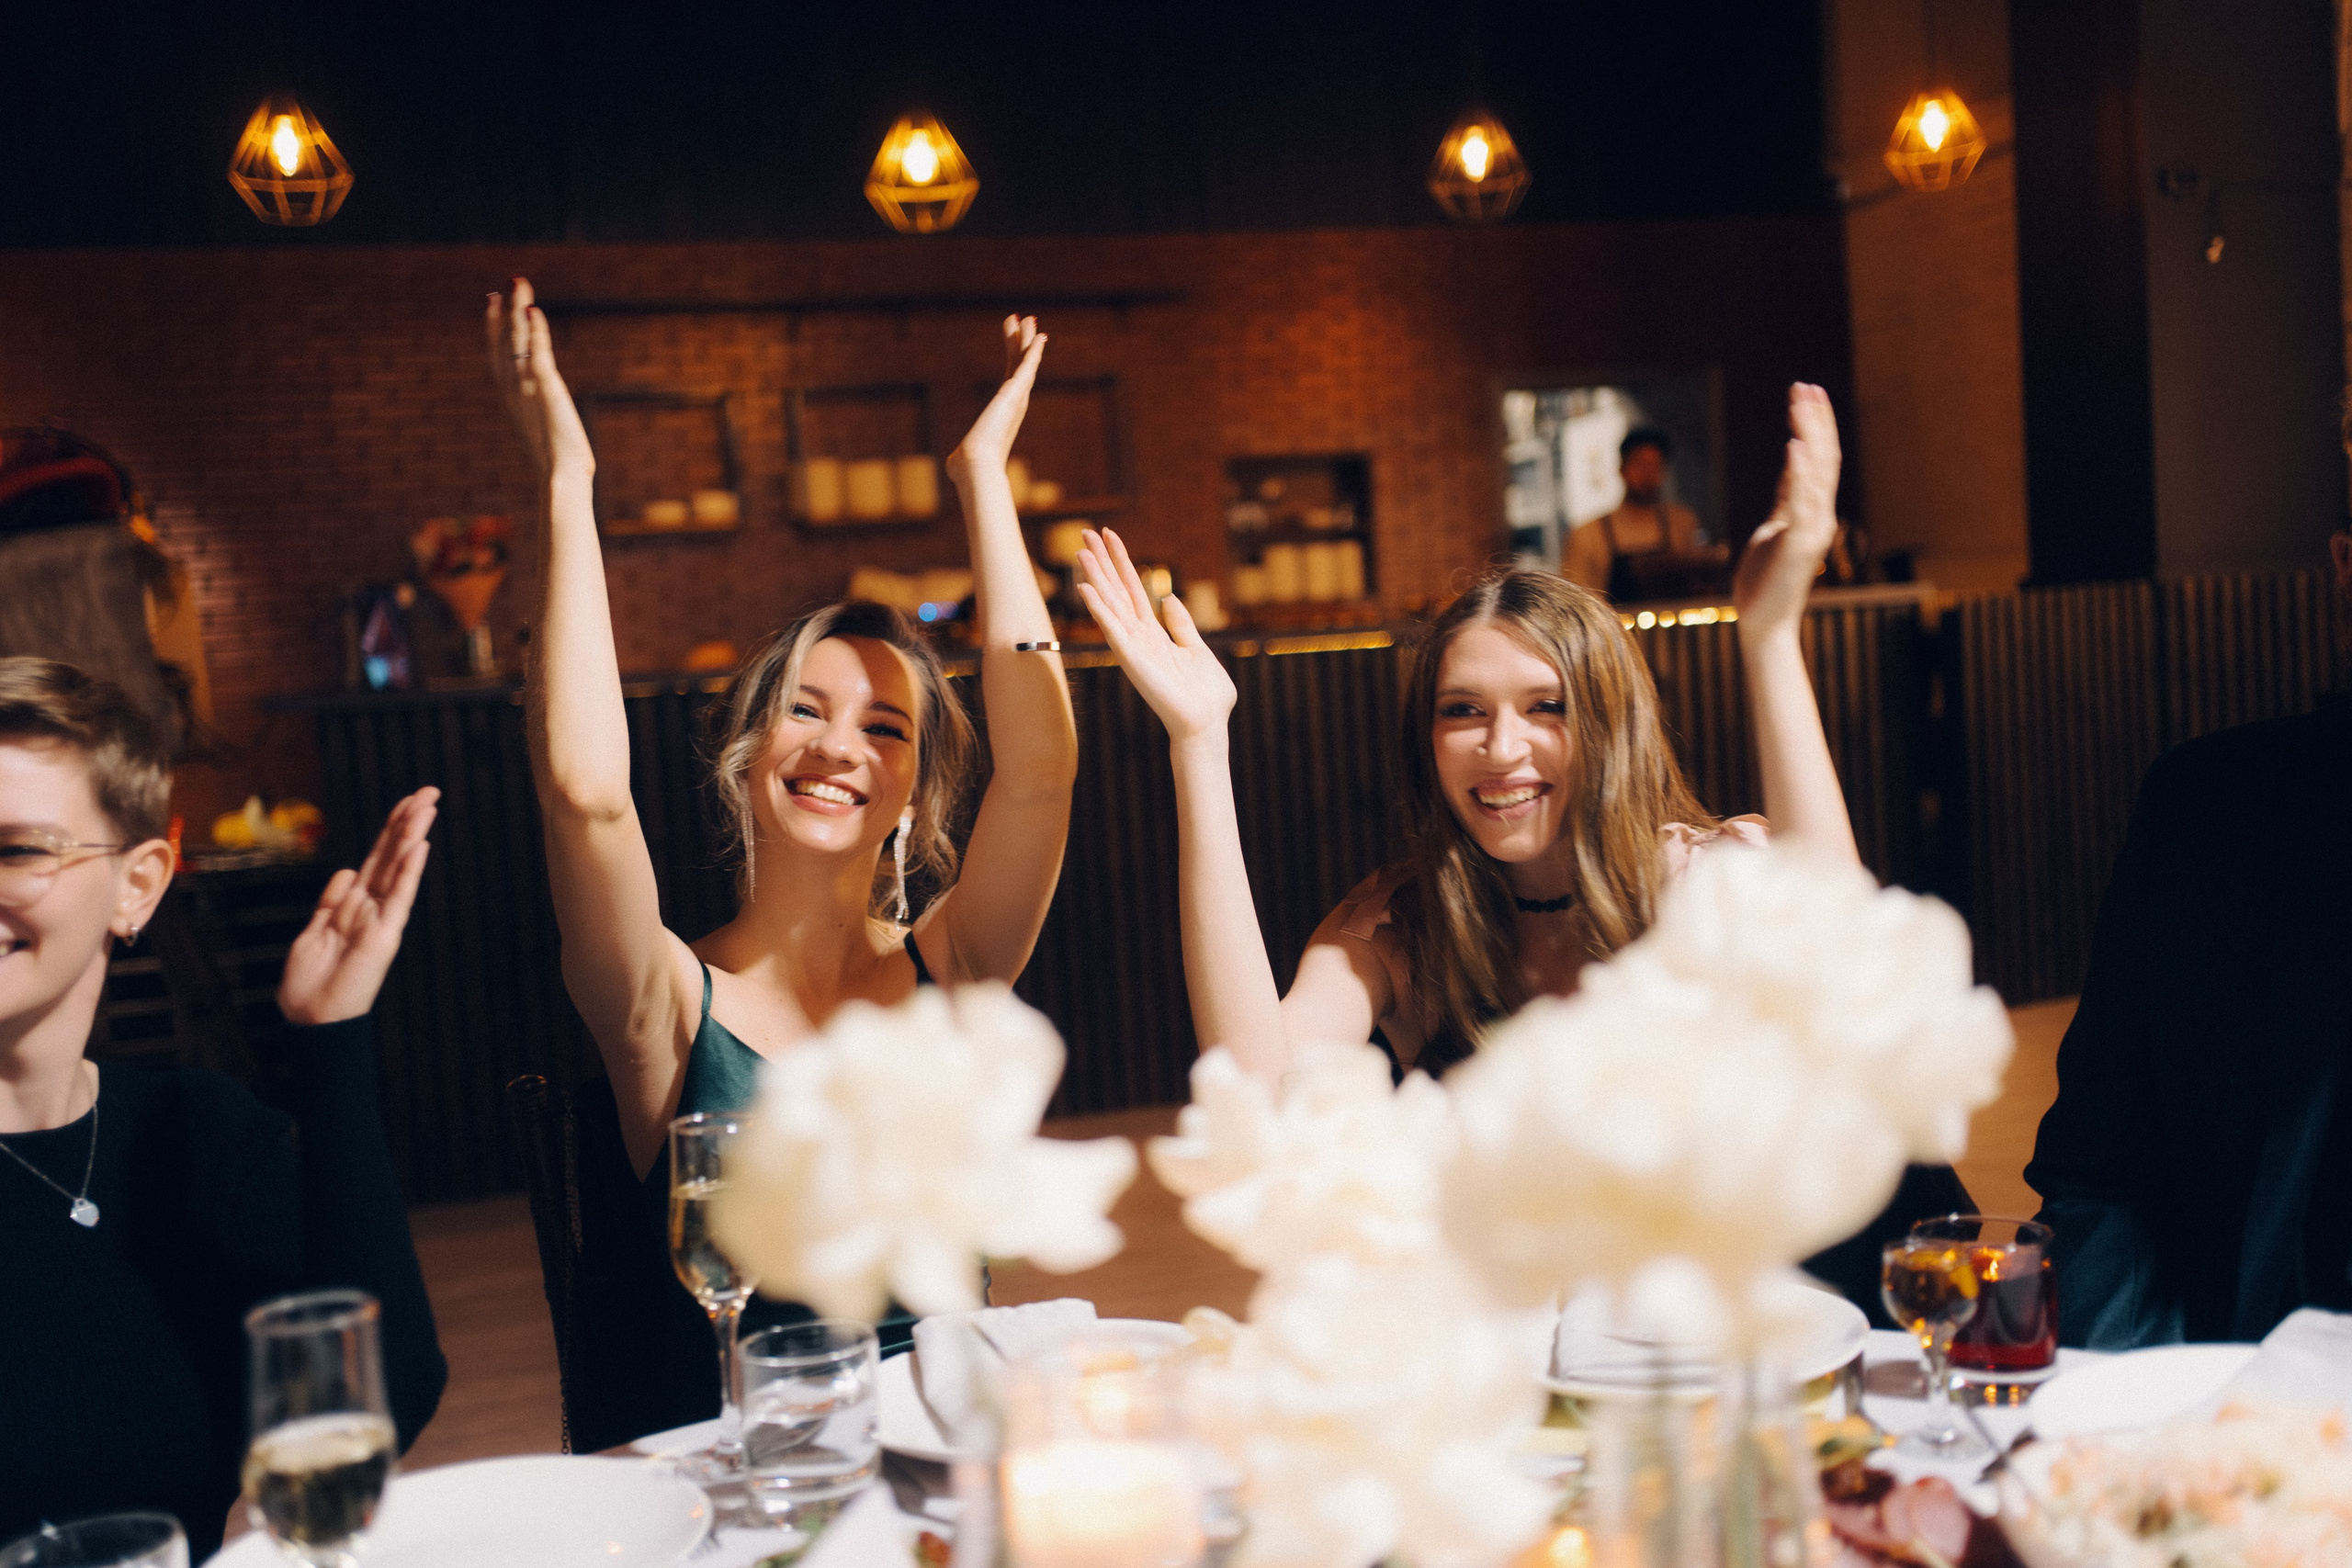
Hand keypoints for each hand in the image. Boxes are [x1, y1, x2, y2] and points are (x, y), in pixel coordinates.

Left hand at [278, 788, 437, 1025]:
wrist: (312, 1019)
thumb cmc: (310, 984)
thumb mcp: (313, 934)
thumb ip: (330, 902)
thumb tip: (346, 871)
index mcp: (352, 904)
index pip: (376, 858)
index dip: (390, 829)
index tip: (407, 801)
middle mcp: (371, 907)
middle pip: (391, 855)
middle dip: (407, 822)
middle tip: (429, 792)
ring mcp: (380, 919)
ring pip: (398, 869)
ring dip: (411, 836)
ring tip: (426, 806)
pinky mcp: (384, 935)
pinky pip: (398, 897)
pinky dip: (408, 872)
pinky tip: (418, 847)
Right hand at [486, 278, 594, 482]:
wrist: (560, 481)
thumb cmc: (559, 469)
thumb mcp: (546, 436)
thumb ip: (543, 421)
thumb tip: (552, 421)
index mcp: (513, 399)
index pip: (498, 355)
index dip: (494, 328)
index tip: (492, 302)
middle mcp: (514, 390)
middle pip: (504, 341)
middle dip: (504, 311)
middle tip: (504, 284)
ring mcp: (527, 388)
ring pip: (517, 341)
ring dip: (517, 310)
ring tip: (518, 282)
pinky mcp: (546, 389)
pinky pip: (538, 353)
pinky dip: (535, 331)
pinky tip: (534, 311)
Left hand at [946, 315, 1045, 481]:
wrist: (976, 467)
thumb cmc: (968, 468)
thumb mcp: (962, 458)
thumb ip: (961, 456)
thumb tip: (954, 466)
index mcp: (1004, 414)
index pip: (1010, 380)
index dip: (1013, 360)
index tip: (1015, 344)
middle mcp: (1015, 405)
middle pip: (1020, 366)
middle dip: (1021, 343)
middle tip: (1023, 321)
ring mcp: (1017, 398)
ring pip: (1026, 362)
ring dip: (1028, 340)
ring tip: (1029, 318)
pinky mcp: (1015, 393)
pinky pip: (1027, 366)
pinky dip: (1033, 351)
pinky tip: (1038, 335)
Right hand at [1075, 528, 1235, 744]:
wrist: (1206, 724)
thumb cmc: (1205, 695)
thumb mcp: (1196, 649)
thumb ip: (1181, 624)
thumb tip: (1168, 597)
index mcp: (1154, 634)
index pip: (1133, 589)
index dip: (1122, 561)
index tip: (1109, 535)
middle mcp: (1138, 637)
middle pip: (1116, 590)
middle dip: (1102, 561)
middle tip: (1086, 531)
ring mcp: (1133, 648)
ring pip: (1110, 604)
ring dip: (1095, 578)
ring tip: (1081, 551)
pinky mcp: (1133, 660)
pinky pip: (1112, 629)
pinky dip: (1099, 609)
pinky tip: (1085, 589)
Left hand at [1732, 383, 1841, 639]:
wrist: (1764, 624)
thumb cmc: (1764, 582)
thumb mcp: (1775, 529)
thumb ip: (1786, 500)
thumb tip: (1791, 470)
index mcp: (1812, 512)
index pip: (1819, 459)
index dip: (1814, 426)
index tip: (1806, 394)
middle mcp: (1819, 516)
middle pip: (1824, 457)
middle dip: (1814, 420)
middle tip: (1805, 386)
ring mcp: (1812, 529)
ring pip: (1817, 472)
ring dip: (1809, 434)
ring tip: (1801, 402)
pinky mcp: (1798, 544)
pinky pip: (1801, 502)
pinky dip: (1800, 473)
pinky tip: (1795, 445)